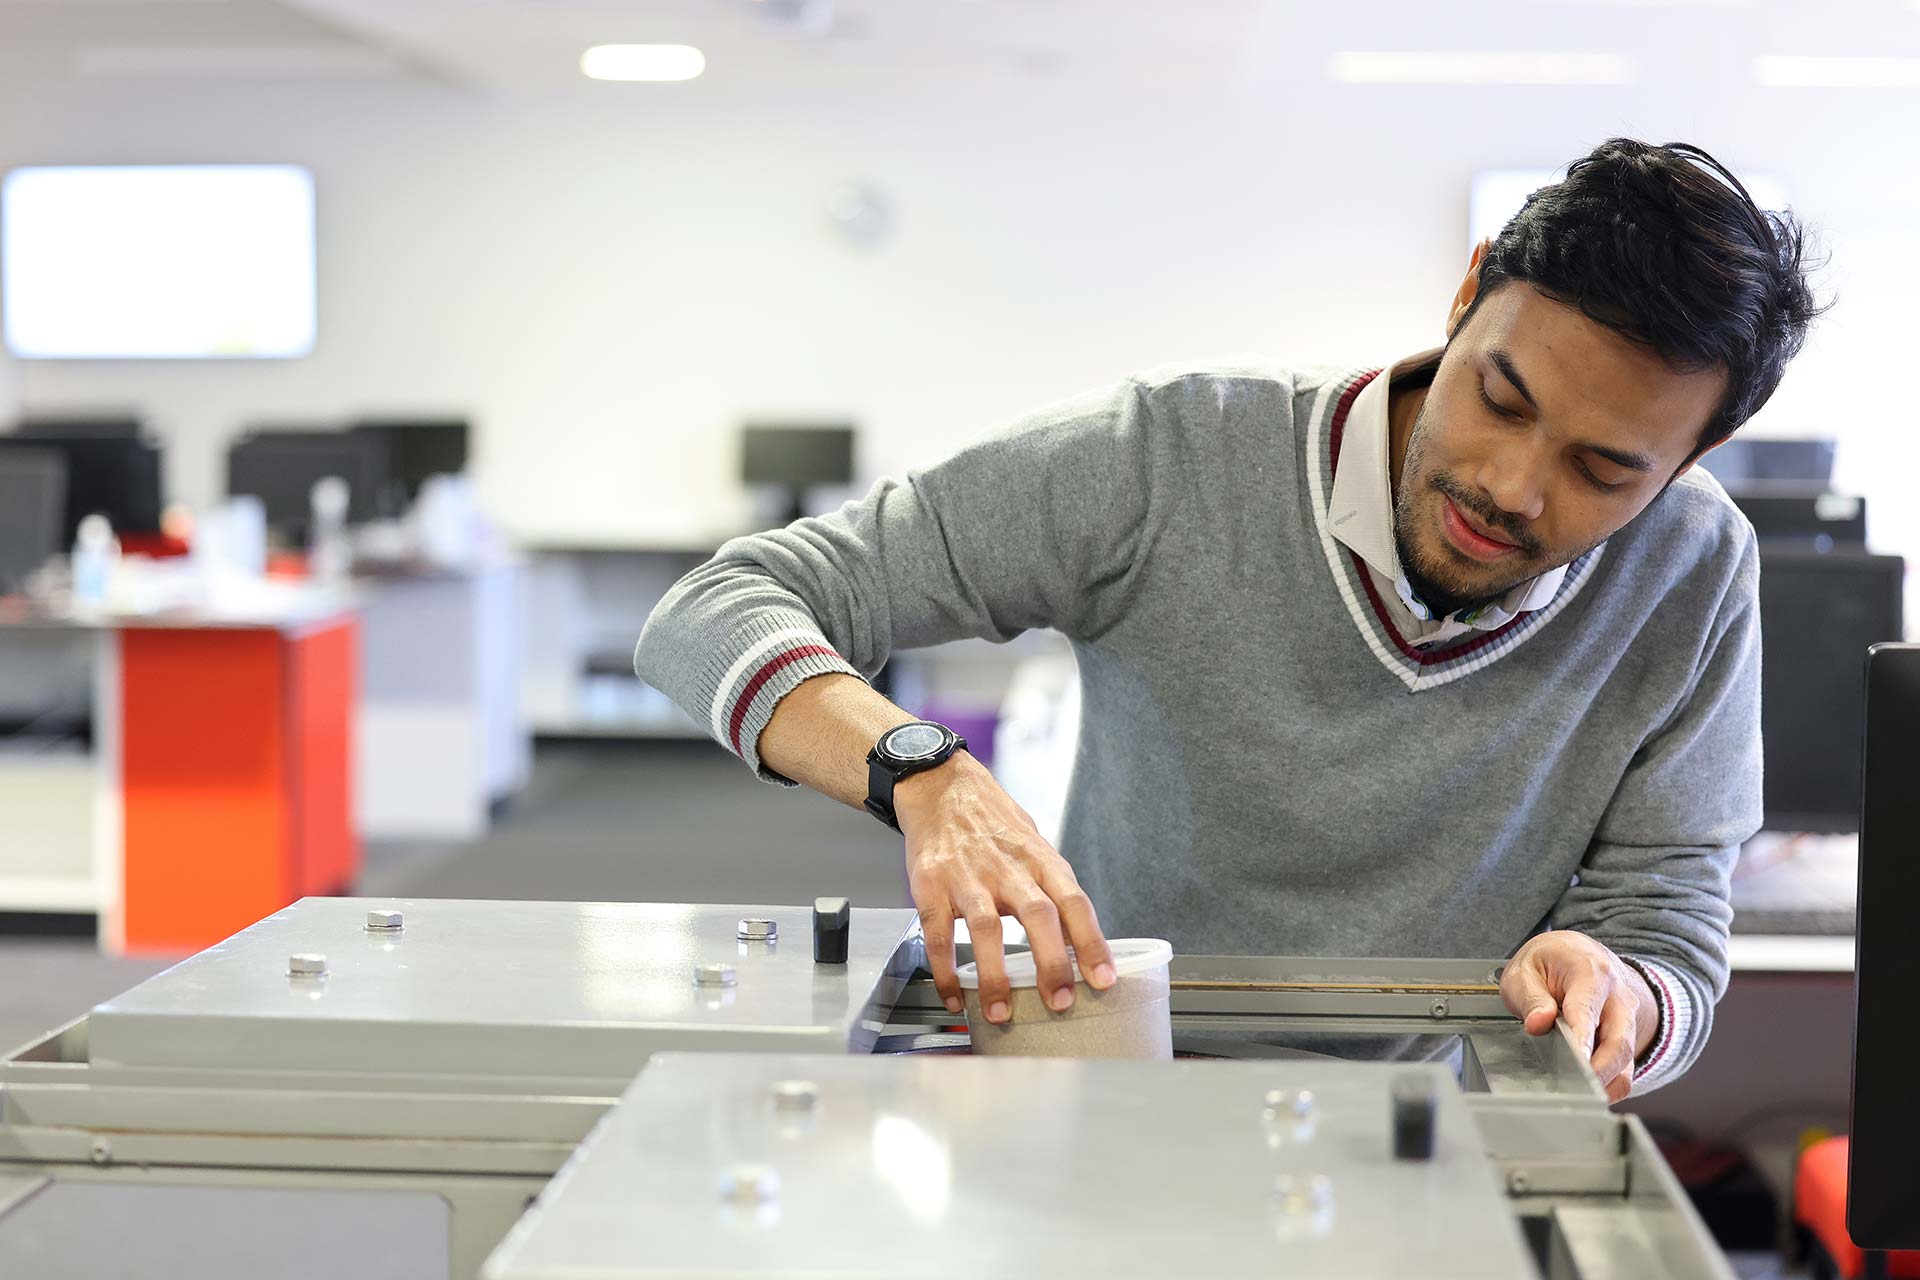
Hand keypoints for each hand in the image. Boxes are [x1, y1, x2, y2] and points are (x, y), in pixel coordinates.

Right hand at [895, 750, 1115, 1024]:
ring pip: (986, 928)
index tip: (1104, 979)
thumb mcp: (1034, 847)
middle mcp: (1007, 867)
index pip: (1075, 901)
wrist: (940, 786)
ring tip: (1001, 1013)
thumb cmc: (992, 823)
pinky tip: (954, 996)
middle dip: (1052, 963)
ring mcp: (967, 876)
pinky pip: (938, 933)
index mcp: (1040, 859)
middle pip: (1038, 915)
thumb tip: (1079, 941)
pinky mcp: (930, 885)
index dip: (1092, 942)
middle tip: (1060, 1002)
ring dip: (995, 976)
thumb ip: (1053, 890)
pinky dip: (945, 969)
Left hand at [1500, 931, 1657, 1103]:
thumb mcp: (1526, 969)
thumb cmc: (1552, 961)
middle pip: (1618, 1043)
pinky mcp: (1629, 1038)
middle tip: (1575, 1090)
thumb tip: (1538, 1023)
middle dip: (1598, 1071)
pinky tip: (1590, 1091)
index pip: (1587, 1012)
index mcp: (1592, 973)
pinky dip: (1611, 1085)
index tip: (1577, 1062)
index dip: (1582, 1040)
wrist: (1580, 953)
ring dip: (1604, 1081)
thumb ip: (1530, 996)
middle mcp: (1618, 997)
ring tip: (1579, 1095)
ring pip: (1626, 1060)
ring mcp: (1628, 1019)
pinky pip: (1626, 1069)